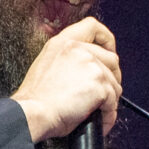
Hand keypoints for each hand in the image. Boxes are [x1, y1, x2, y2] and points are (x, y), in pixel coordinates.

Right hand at [13, 17, 120, 142]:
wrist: (33, 114)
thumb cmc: (35, 100)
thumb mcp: (45, 66)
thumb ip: (66, 61)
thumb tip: (82, 71)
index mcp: (63, 43)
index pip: (92, 27)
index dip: (105, 39)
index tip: (109, 49)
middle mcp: (78, 50)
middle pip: (111, 58)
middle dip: (112, 77)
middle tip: (106, 91)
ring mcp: (91, 66)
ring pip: (114, 82)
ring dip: (110, 99)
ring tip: (100, 112)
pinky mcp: (99, 84)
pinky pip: (113, 101)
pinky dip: (109, 114)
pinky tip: (101, 121)